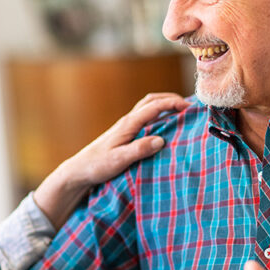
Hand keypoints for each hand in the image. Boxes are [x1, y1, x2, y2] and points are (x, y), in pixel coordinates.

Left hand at [60, 92, 189, 186]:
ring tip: (180, 111)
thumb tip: (161, 140)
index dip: (172, 103)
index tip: (189, 107)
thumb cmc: (97, 165)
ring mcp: (125, 126)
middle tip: (189, 105)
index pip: (154, 106)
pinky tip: (164, 125)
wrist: (79, 170)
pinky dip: (158, 115)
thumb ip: (140, 149)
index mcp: (128, 124)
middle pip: (151, 101)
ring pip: (147, 107)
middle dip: (170, 99)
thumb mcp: (120, 160)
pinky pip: (145, 118)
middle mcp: (127, 121)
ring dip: (164, 105)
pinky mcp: (125, 134)